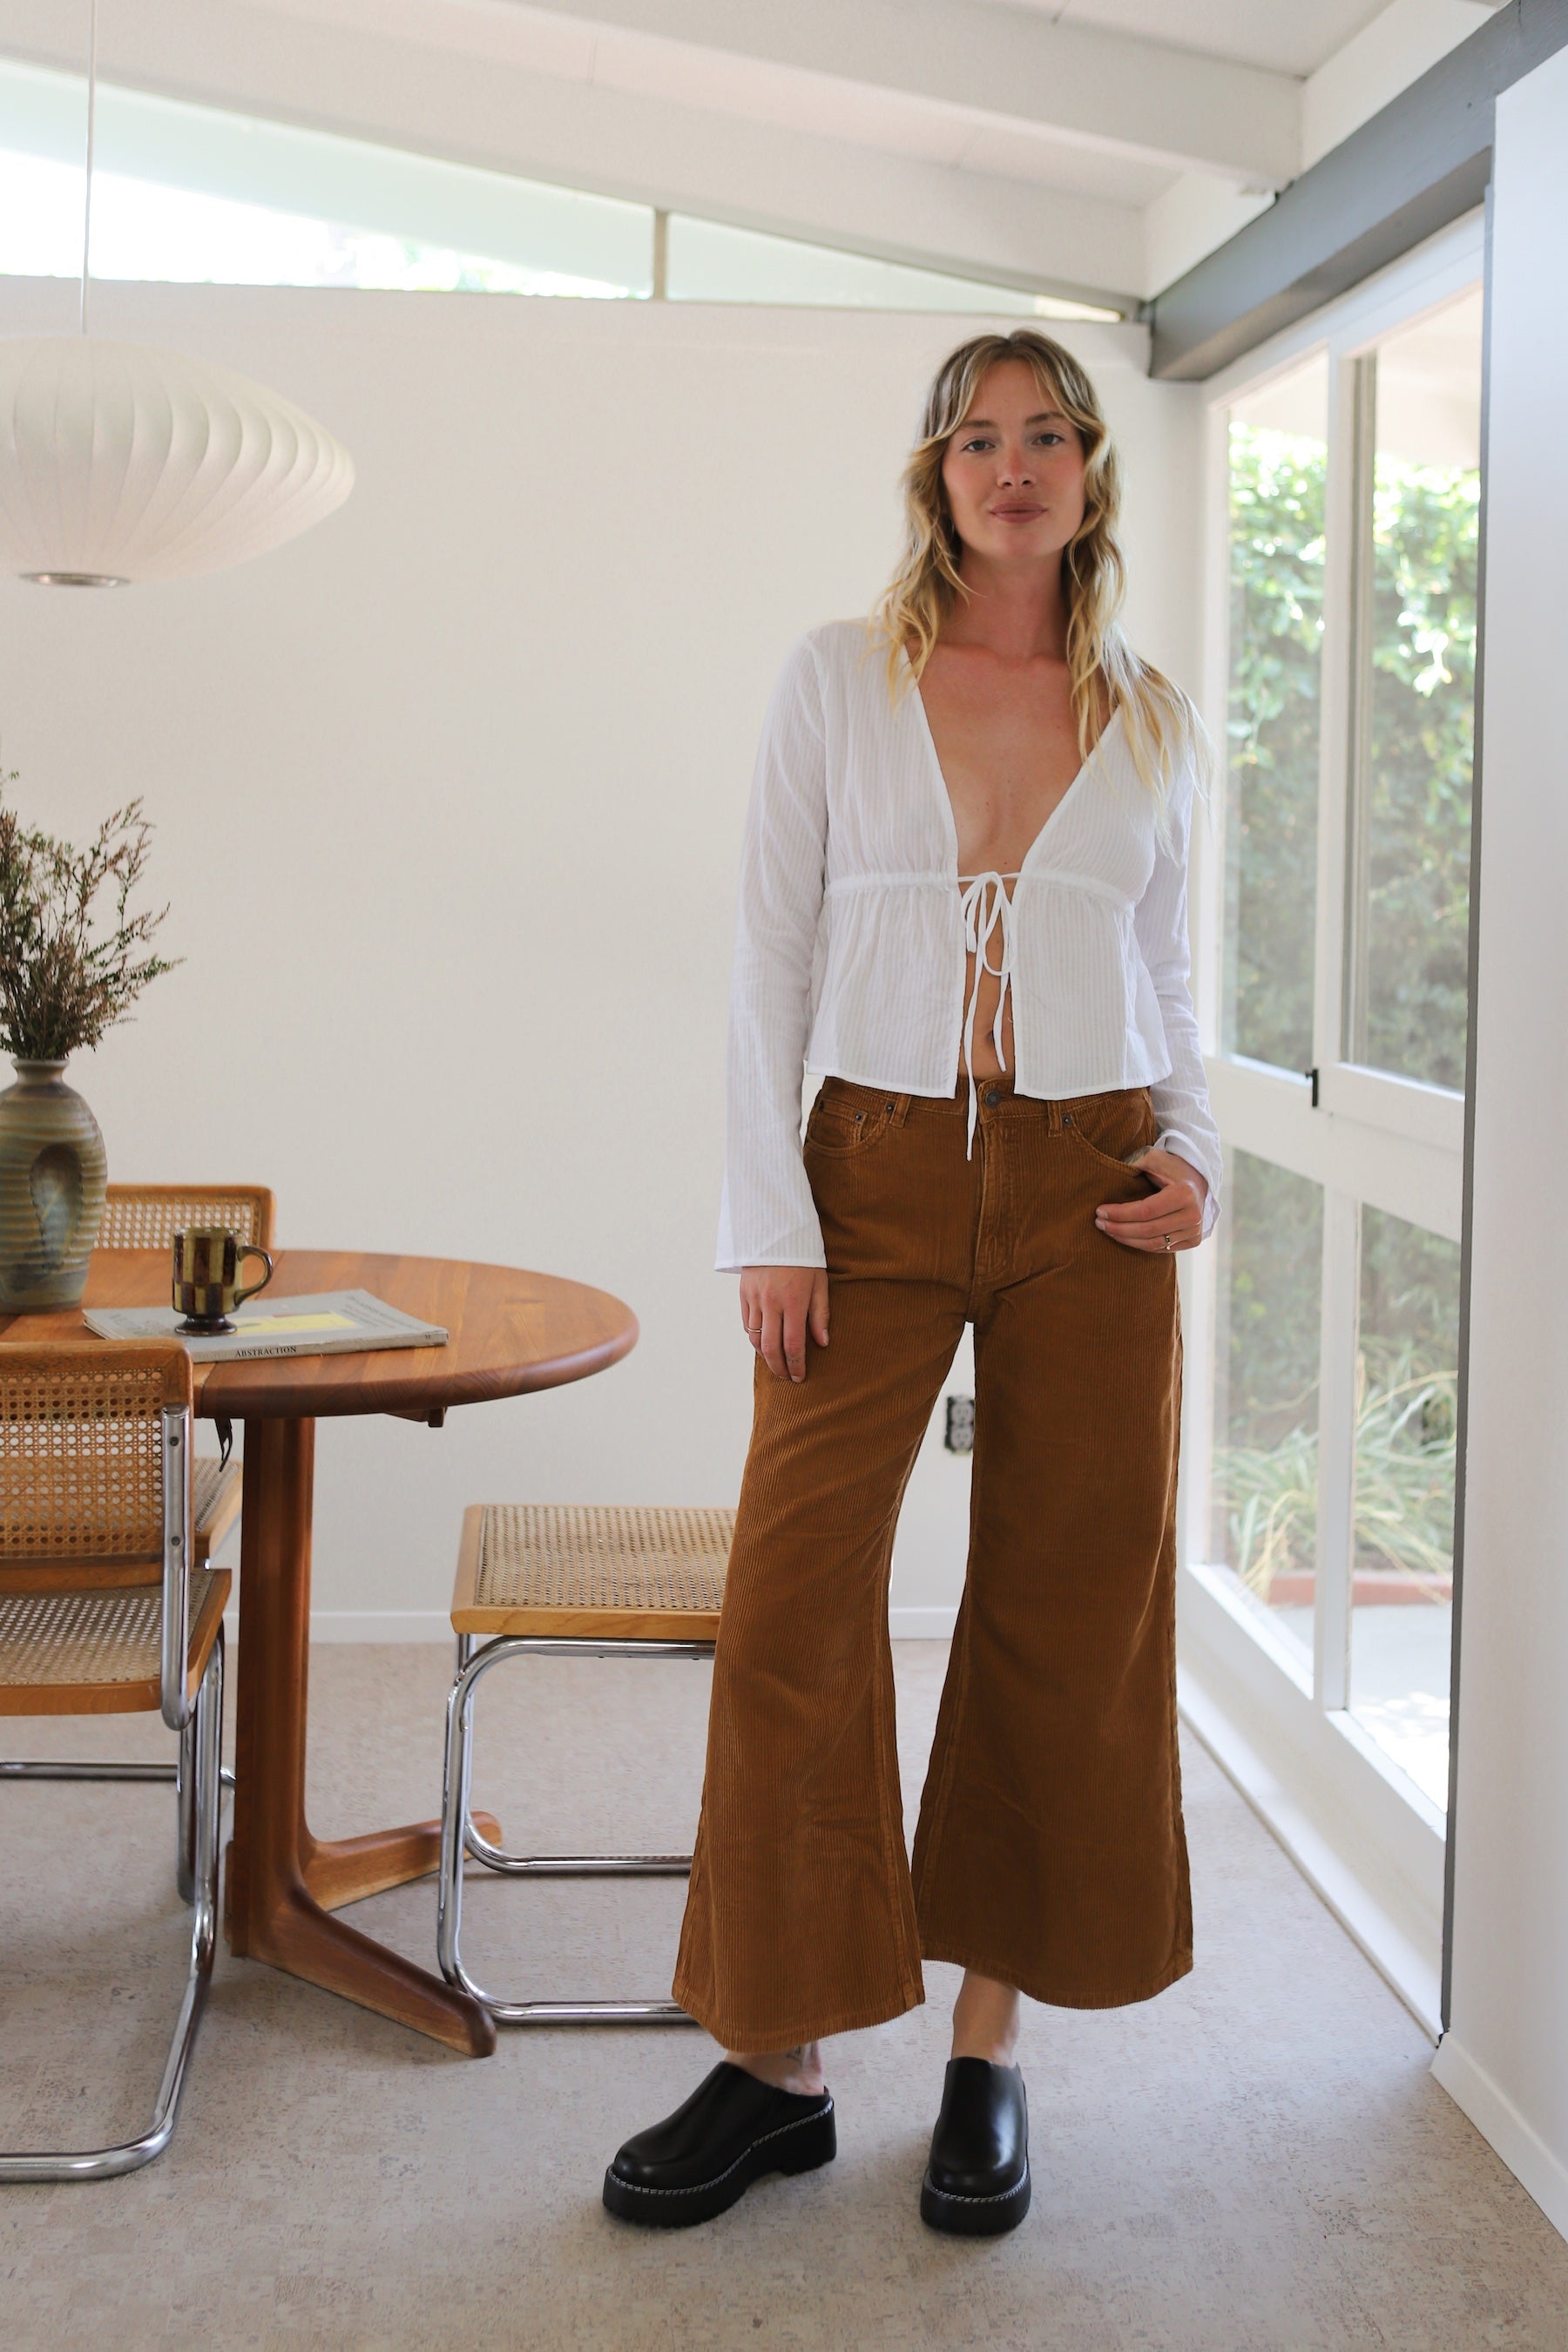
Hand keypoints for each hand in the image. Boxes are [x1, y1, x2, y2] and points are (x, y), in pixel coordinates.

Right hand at [739, 1266, 829, 1382]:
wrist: (776, 1232)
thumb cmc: (804, 1258)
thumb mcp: (819, 1283)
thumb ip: (820, 1314)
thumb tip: (822, 1343)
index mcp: (793, 1301)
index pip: (793, 1344)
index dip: (796, 1365)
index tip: (800, 1377)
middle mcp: (771, 1303)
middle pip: (771, 1347)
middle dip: (779, 1368)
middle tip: (787, 1377)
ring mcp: (755, 1299)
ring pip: (755, 1338)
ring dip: (765, 1356)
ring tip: (776, 1363)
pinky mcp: (744, 1294)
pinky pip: (747, 1324)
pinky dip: (754, 1338)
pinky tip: (764, 1343)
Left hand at [1095, 1147, 1207, 1253]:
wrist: (1198, 1180)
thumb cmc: (1172, 1168)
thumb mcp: (1154, 1157)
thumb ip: (1134, 1161)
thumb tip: (1110, 1169)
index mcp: (1184, 1194)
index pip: (1145, 1211)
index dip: (1120, 1214)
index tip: (1100, 1211)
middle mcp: (1193, 1215)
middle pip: (1148, 1230)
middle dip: (1119, 1228)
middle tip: (1099, 1223)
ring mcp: (1194, 1231)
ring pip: (1154, 1244)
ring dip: (1127, 1240)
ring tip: (1109, 1231)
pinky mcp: (1193, 1240)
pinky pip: (1162, 1249)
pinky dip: (1141, 1245)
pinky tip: (1126, 1237)